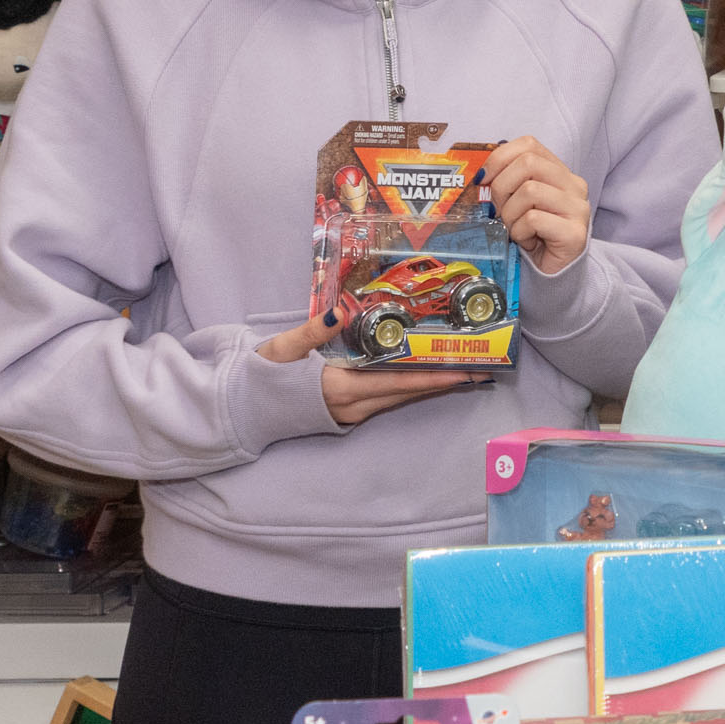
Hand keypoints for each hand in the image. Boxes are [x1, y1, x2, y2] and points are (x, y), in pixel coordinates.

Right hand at [258, 308, 480, 427]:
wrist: (243, 408)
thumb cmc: (262, 375)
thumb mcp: (284, 348)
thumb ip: (314, 329)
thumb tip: (340, 310)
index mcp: (339, 388)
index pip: (397, 383)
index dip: (433, 377)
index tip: (464, 371)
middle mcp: (352, 406)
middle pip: (407, 393)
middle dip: (445, 382)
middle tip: (481, 369)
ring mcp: (352, 413)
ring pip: (400, 399)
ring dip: (431, 386)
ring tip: (464, 372)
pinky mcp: (349, 413)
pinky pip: (388, 401)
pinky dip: (410, 389)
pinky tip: (428, 379)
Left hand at [480, 135, 590, 276]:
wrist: (555, 272)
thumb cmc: (533, 236)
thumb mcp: (518, 202)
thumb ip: (509, 182)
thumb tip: (481, 175)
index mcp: (560, 173)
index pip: (529, 145)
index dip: (500, 157)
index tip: (484, 179)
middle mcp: (574, 186)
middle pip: (529, 163)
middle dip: (502, 186)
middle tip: (497, 210)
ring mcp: (578, 209)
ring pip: (530, 191)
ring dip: (510, 214)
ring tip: (515, 229)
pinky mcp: (575, 234)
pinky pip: (533, 219)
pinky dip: (520, 232)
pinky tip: (527, 242)